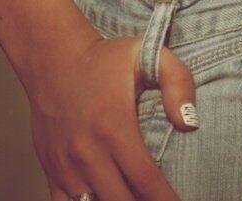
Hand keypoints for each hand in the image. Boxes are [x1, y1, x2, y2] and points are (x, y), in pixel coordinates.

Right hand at [28, 34, 197, 199]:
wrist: (54, 58)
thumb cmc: (106, 58)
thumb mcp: (147, 55)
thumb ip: (177, 82)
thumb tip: (190, 123)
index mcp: (114, 126)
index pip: (145, 180)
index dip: (166, 200)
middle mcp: (87, 151)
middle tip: (162, 200)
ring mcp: (66, 165)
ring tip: (138, 199)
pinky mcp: (52, 170)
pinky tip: (107, 198)